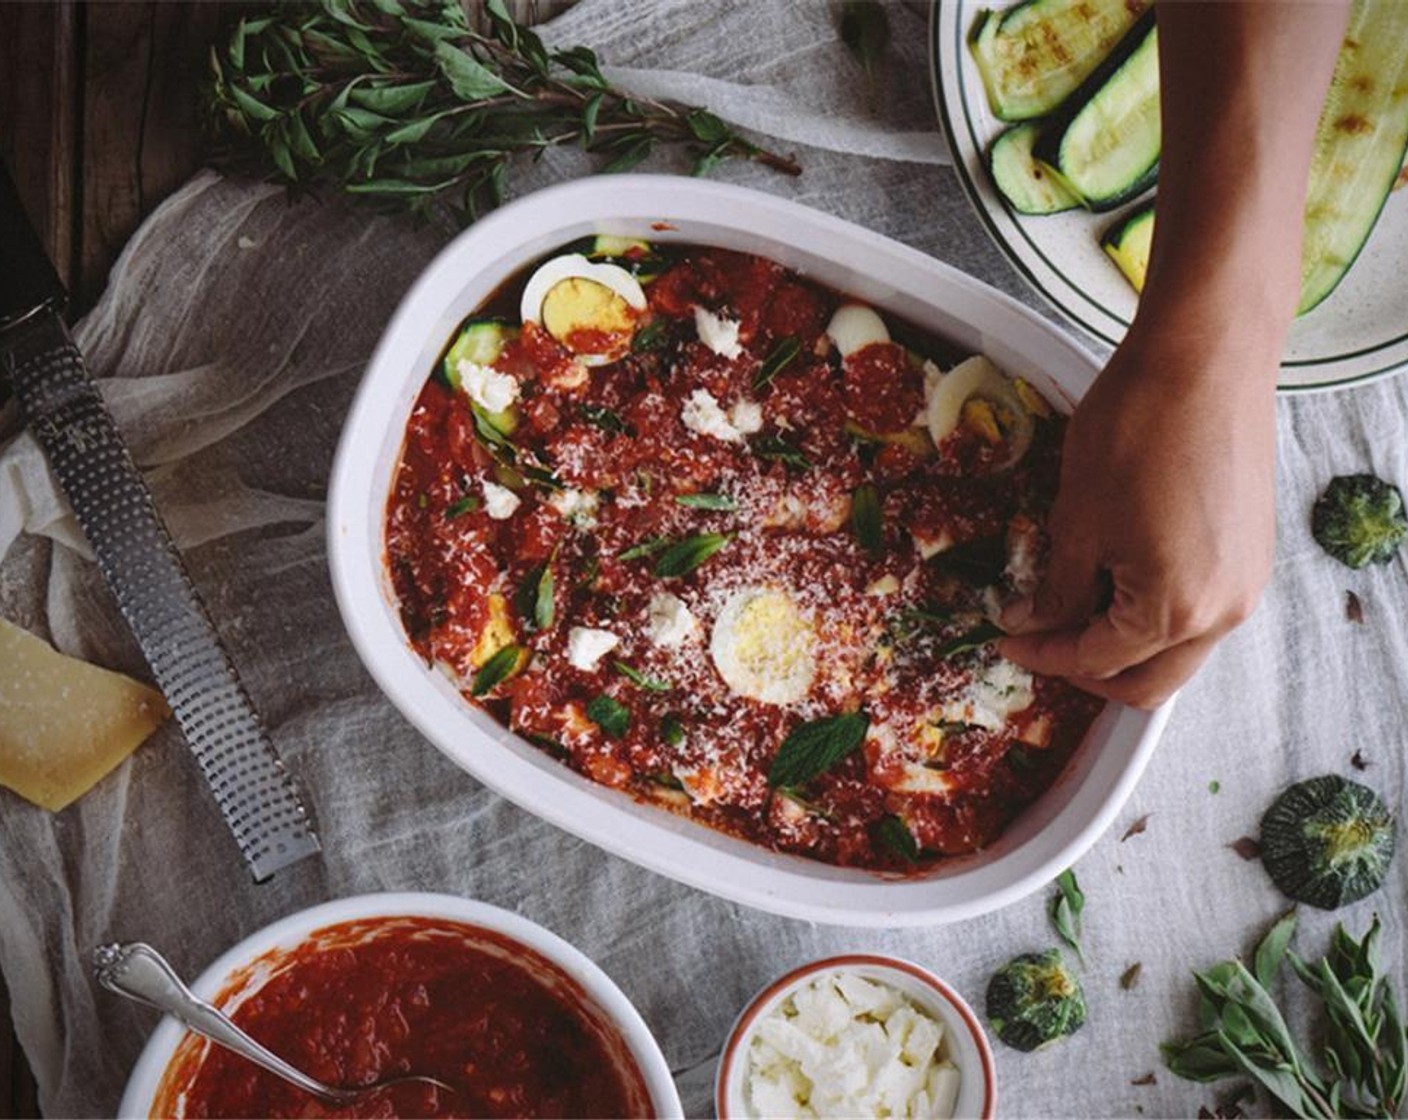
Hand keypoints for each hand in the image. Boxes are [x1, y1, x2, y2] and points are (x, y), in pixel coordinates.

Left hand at [998, 313, 1278, 708]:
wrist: (1206, 358)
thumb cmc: (1136, 432)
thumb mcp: (1078, 519)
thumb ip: (1059, 587)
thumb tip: (1034, 621)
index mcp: (1176, 612)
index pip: (1098, 661)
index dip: (1045, 654)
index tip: (1008, 638)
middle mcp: (1225, 613)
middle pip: (1150, 680)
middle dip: (1090, 671)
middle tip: (1042, 641)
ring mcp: (1247, 583)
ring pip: (1179, 649)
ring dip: (1125, 643)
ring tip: (1073, 607)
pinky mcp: (1252, 552)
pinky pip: (1202, 609)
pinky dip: (1156, 613)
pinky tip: (1117, 578)